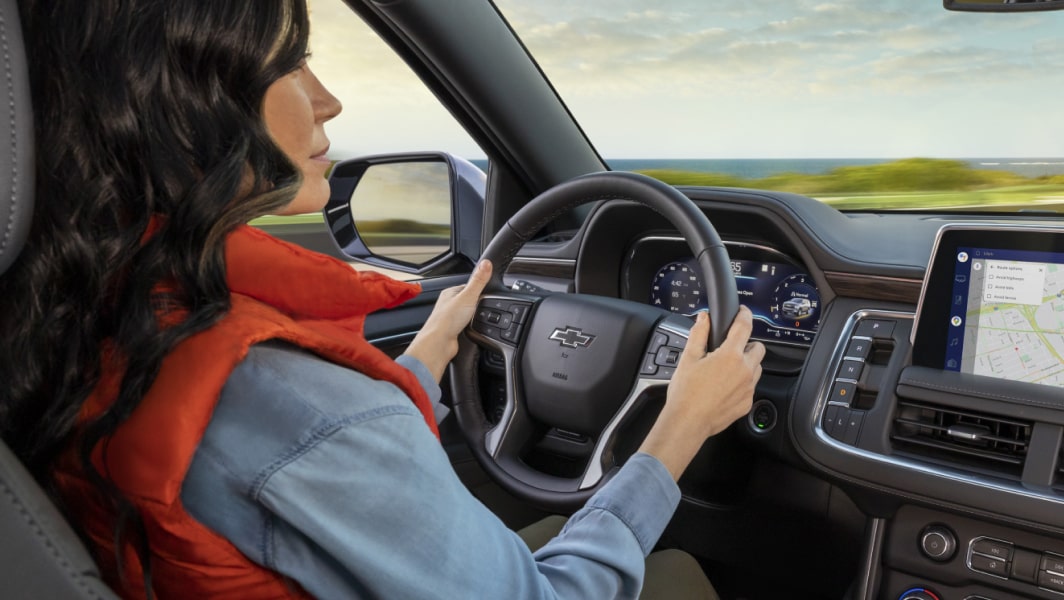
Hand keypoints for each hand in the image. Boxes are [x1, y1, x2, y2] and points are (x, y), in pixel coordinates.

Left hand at [403, 260, 492, 381]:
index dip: (480, 288)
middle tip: (485, 306)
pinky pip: (468, 325)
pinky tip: (474, 328)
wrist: (439, 344)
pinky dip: (473, 327)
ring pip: (469, 313)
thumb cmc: (447, 320)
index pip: (469, 285)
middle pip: (470, 300)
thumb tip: (486, 263)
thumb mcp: (468, 296)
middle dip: (479, 304)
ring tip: (480, 318)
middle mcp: (449, 304)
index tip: (489, 290)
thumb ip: (478, 281)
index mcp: (450, 292)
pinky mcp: (455, 331)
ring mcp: (451, 318)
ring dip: (476, 316)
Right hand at [638, 306, 765, 479]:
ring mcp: (748, 388)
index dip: (745, 315)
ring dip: (747, 364)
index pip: (744, 327)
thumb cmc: (686, 393)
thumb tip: (704, 319)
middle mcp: (745, 370)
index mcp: (730, 356)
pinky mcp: (747, 402)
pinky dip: (742, 383)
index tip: (743, 312)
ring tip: (726, 370)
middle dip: (747, 344)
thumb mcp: (688, 358)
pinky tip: (724, 387)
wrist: (687, 422)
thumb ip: (699, 334)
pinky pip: (751, 386)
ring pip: (757, 368)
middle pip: (758, 348)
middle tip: (729, 349)